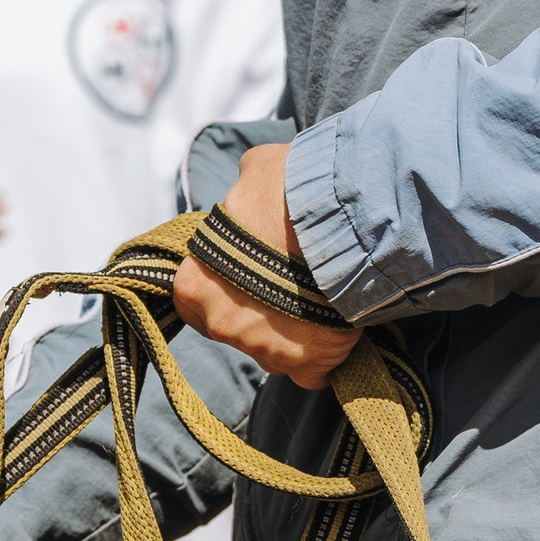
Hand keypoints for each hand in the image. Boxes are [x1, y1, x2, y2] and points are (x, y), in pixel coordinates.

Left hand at [170, 143, 353, 385]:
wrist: (346, 219)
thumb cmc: (290, 190)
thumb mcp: (257, 170)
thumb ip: (243, 188)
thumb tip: (247, 184)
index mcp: (193, 283)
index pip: (194, 294)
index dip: (220, 281)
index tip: (245, 269)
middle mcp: (221, 324)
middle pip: (233, 324)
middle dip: (255, 307)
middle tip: (287, 280)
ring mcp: (263, 349)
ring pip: (272, 347)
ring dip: (290, 328)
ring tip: (319, 296)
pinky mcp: (305, 365)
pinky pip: (309, 371)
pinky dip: (320, 357)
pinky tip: (336, 330)